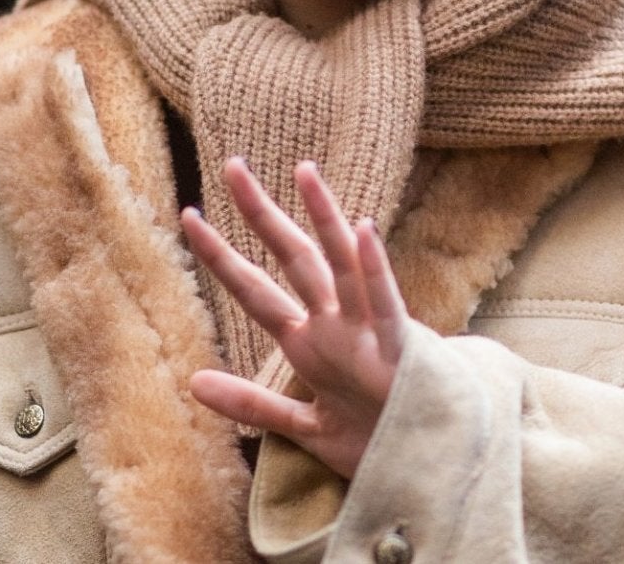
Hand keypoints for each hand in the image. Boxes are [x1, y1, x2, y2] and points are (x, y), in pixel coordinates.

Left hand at [181, 158, 407, 479]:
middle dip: (260, 214)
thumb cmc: (375, 436)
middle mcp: (334, 325)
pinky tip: (363, 231)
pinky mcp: (400, 350)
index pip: (255, 290)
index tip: (188, 218)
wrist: (435, 459)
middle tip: (232, 165)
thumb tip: (192, 382)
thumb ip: (251, 404)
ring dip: (323, 219)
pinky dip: (374, 269)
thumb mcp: (304, 426)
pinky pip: (386, 305)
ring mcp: (367, 332)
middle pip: (292, 258)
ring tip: (304, 172)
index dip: (220, 256)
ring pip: (340, 266)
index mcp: (308, 342)